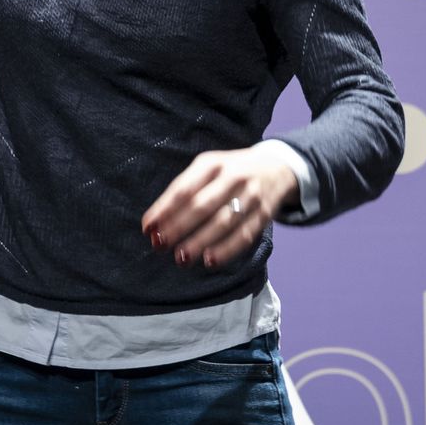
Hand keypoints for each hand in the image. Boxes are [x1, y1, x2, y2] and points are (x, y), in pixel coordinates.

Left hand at [141, 147, 298, 269]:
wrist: (277, 167)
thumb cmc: (230, 171)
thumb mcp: (207, 169)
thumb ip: (183, 191)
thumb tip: (155, 222)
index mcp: (212, 163)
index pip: (183, 188)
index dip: (164, 209)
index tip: (148, 228)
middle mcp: (232, 176)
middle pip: (201, 205)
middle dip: (178, 227)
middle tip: (160, 245)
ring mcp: (251, 195)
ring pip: (223, 222)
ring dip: (200, 241)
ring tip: (181, 258)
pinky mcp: (264, 213)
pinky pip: (244, 234)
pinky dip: (226, 250)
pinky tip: (209, 261)